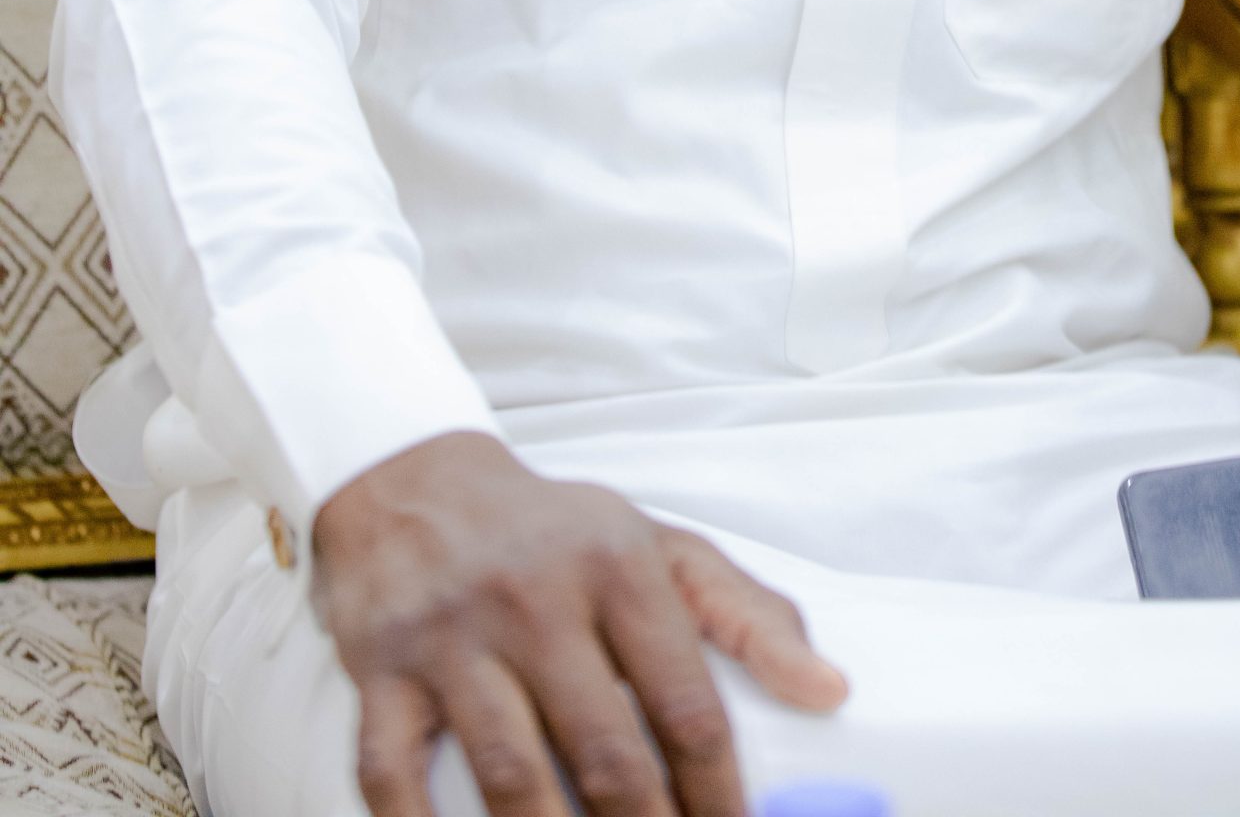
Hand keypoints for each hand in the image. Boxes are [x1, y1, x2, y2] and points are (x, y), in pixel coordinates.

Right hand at [313, 431, 847, 816]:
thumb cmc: (557, 535)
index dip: (719, 796)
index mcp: (619, 567)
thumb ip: (748, 615)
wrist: (418, 483)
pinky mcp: (380, 667)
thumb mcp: (658, 547)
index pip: (686, 704)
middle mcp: (538, 598)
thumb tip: (831, 692)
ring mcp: (453, 636)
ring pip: (511, 774)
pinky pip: (392, 772)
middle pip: (606, 753)